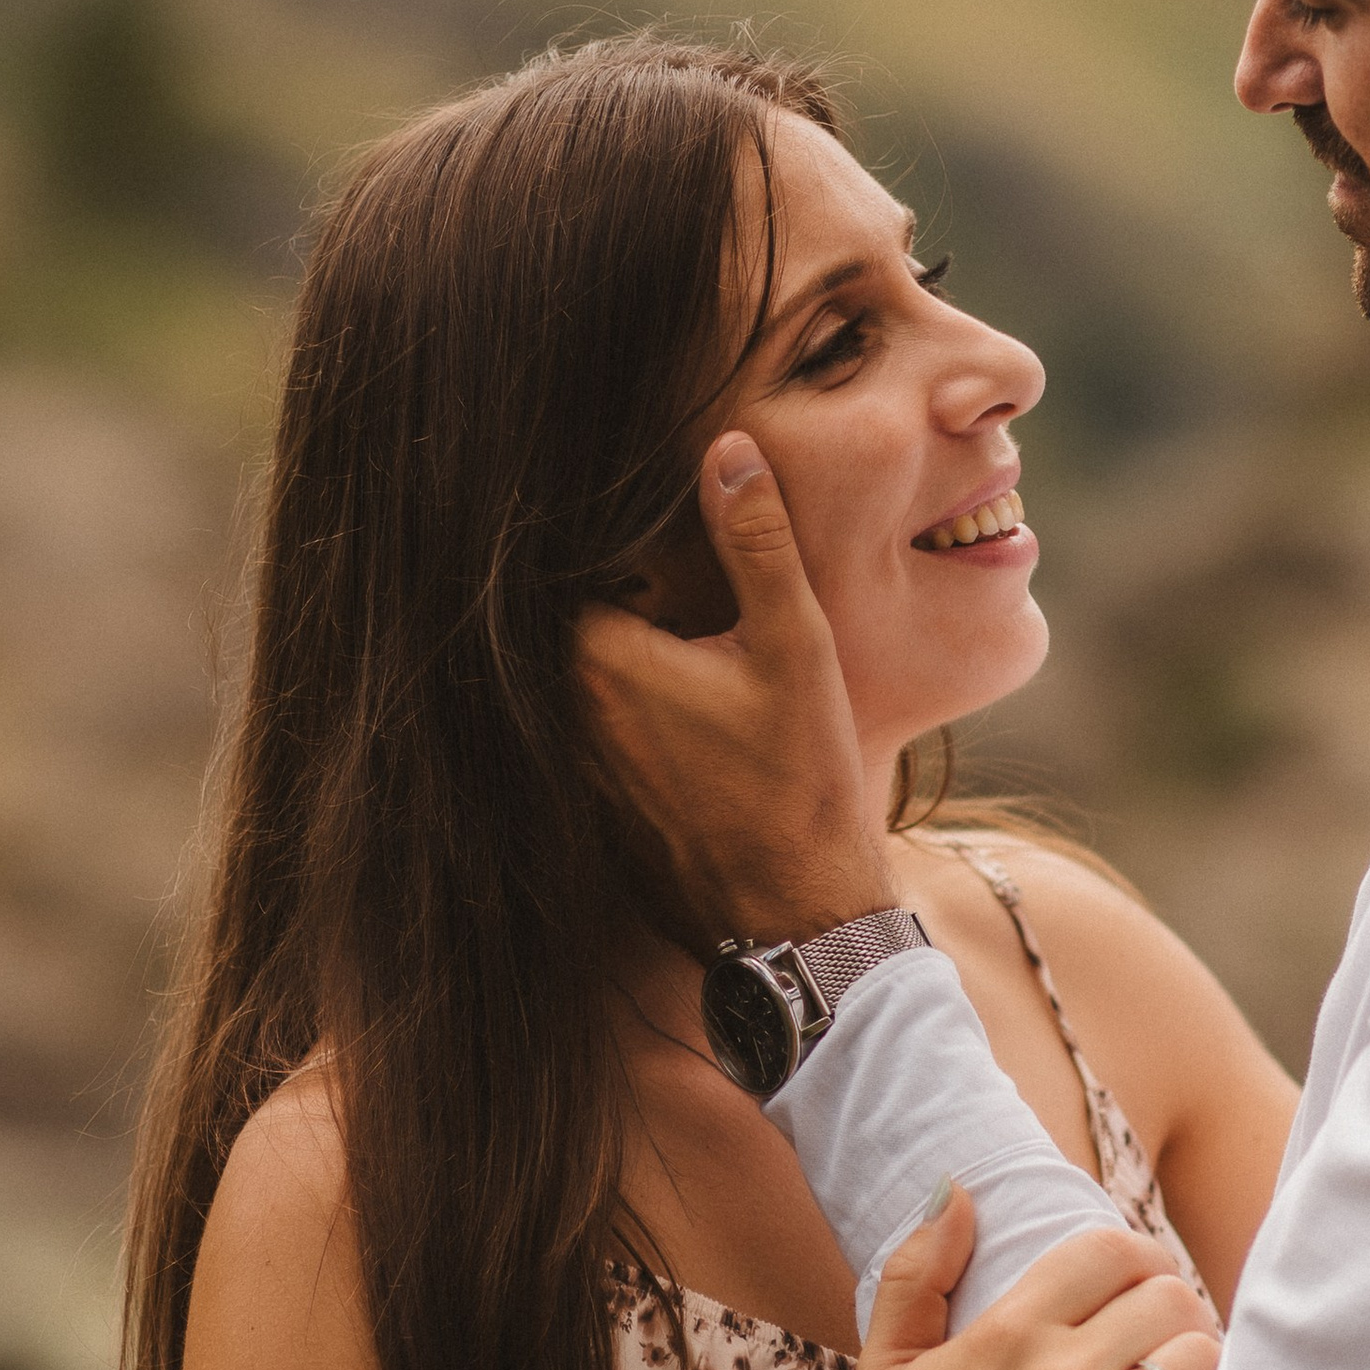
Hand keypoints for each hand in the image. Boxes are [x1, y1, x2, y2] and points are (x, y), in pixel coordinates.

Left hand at [577, 431, 890, 943]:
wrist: (797, 919)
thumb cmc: (801, 782)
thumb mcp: (793, 645)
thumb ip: (757, 541)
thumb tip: (728, 450)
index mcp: (600, 658)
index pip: (581, 558)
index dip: (625, 533)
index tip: (659, 511)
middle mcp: (568, 712)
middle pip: (583, 613)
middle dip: (632, 587)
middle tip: (692, 568)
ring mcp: (576, 766)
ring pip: (592, 675)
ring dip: (636, 648)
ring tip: (701, 633)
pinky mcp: (597, 806)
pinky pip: (605, 728)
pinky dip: (641, 707)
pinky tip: (701, 713)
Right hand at [846, 1193, 1217, 1369]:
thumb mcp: (887, 1366)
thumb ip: (917, 1270)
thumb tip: (958, 1191)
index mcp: (1007, 1334)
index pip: (1110, 1250)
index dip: (1138, 1260)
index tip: (1137, 1290)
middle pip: (1167, 1296)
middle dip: (1174, 1312)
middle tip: (1162, 1345)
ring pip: (1198, 1356)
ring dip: (1200, 1367)